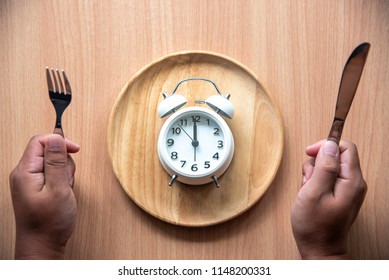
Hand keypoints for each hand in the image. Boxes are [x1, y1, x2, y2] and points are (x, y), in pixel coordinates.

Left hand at [9, 134, 79, 258]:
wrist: (43, 245)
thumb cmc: (49, 223)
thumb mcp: (58, 189)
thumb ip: (56, 162)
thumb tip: (56, 138)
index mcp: (25, 172)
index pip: (40, 141)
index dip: (59, 141)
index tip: (75, 150)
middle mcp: (23, 174)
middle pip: (47, 151)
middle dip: (63, 162)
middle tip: (66, 180)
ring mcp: (29, 181)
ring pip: (52, 162)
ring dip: (64, 172)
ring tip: (65, 190)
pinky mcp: (35, 187)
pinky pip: (51, 173)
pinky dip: (61, 180)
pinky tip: (62, 193)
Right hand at [291, 140, 366, 258]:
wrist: (319, 249)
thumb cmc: (315, 226)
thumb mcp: (314, 193)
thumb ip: (324, 167)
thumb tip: (330, 145)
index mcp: (352, 181)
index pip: (345, 148)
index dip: (325, 146)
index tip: (309, 153)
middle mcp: (354, 183)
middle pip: (335, 157)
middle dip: (316, 164)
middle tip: (308, 181)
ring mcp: (347, 190)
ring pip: (328, 167)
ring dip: (313, 174)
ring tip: (308, 191)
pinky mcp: (340, 195)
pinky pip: (326, 179)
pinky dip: (315, 183)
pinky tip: (310, 195)